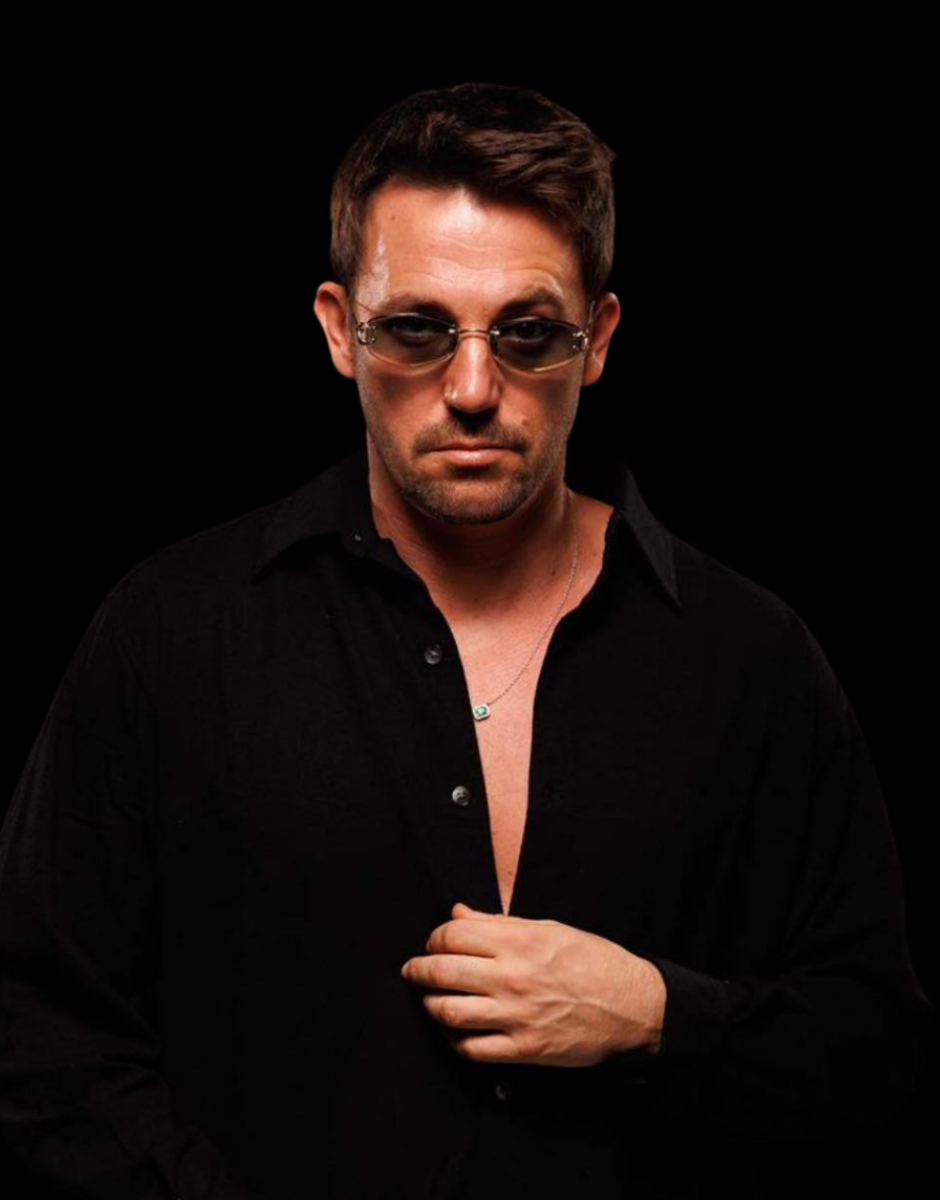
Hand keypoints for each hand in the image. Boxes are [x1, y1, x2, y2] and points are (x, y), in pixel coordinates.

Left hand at [400, 902, 665, 1066]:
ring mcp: (517, 1015)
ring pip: (449, 1012)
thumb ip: (500, 923)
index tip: (434, 943)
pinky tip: (454, 1030)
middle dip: (419, 970)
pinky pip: (472, 1048)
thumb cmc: (593, 962)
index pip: (453, 935)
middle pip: (442, 971)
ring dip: (430, 1005)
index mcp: (520, 940)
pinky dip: (454, 1040)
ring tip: (430, 1000)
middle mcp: (513, 976)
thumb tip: (458, 914)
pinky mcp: (525, 1048)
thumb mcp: (550, 929)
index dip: (435, 938)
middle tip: (414, 970)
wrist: (633, 1005)